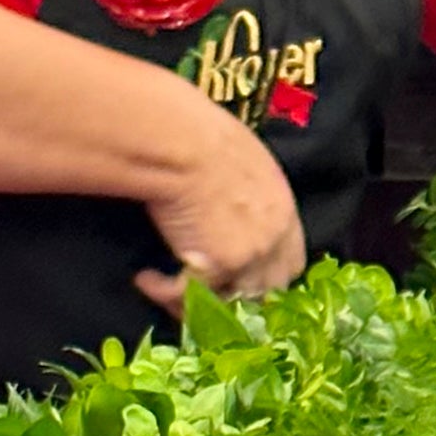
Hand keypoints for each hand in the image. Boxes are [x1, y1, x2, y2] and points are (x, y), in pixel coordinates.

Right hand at [134, 108, 308, 313]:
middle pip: (268, 289)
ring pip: (231, 301)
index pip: (291, 262)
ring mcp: (250, 256)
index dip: (265, 274)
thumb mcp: (242, 162)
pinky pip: (190, 296)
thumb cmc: (202, 134)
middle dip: (238, 295)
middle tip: (204, 294)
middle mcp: (275, 237)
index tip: (236, 275)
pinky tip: (145, 279)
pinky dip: (164, 292)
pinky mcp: (217, 267)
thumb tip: (225, 209)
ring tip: (170, 292)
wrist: (182, 141)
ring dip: (202, 300)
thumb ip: (246, 193)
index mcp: (284, 209)